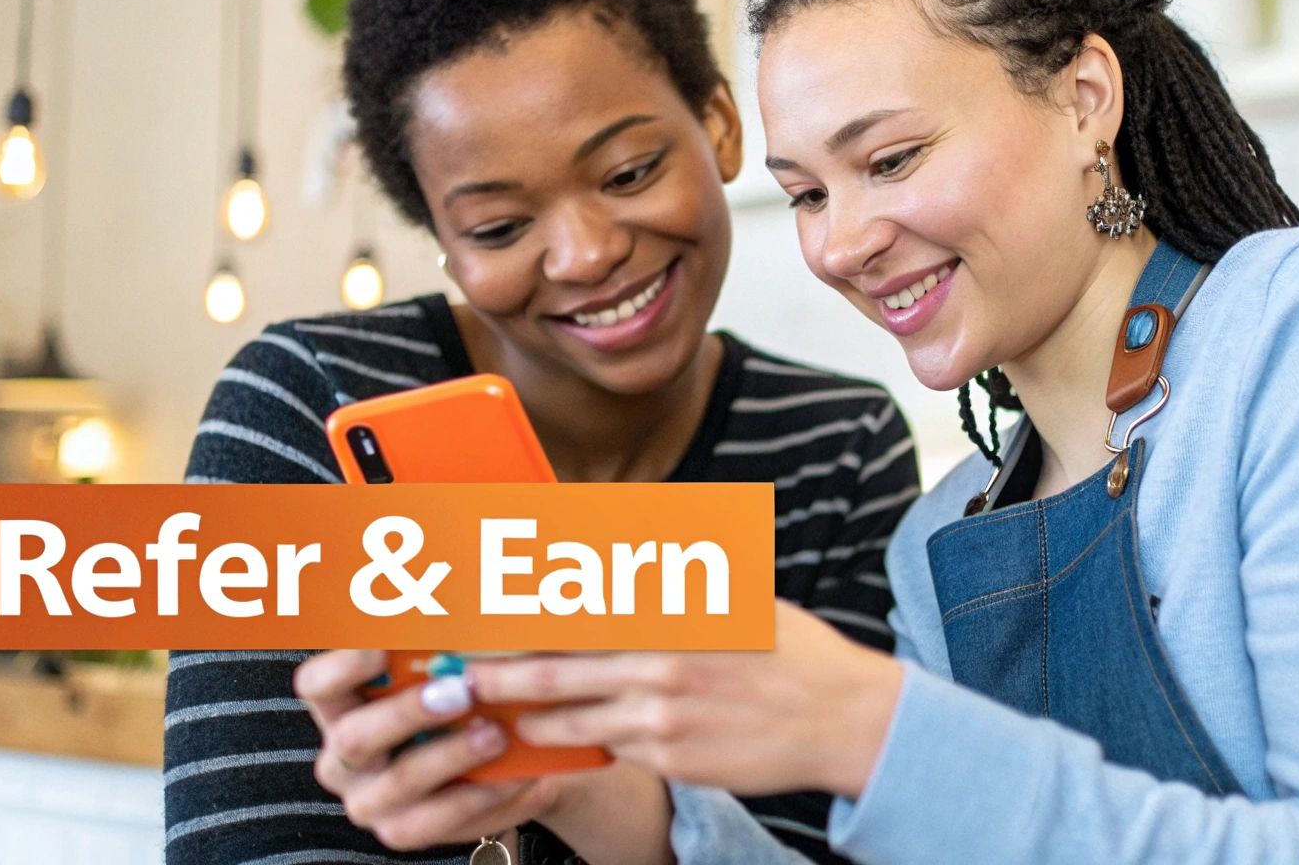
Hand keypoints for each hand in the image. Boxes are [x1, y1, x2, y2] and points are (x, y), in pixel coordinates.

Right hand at [292, 648, 557, 850]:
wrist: (491, 763)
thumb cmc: (459, 699)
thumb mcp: (445, 671)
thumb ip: (442, 650)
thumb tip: (469, 614)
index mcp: (341, 705)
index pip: (316, 684)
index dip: (341, 667)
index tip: (380, 648)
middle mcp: (342, 757)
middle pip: (355, 736)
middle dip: (410, 712)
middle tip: (462, 692)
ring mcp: (367, 799)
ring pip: (400, 781)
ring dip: (454, 755)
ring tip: (498, 735)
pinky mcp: (401, 831)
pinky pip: (438, 820)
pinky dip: (485, 796)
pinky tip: (522, 775)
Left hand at [468, 601, 904, 797]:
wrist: (843, 718)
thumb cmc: (790, 649)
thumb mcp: (737, 594)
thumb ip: (676, 578)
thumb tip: (621, 541)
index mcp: (674, 609)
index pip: (580, 604)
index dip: (520, 606)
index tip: (478, 604)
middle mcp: (661, 658)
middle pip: (554, 664)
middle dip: (495, 669)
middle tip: (455, 668)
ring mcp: (663, 713)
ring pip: (568, 716)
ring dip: (524, 714)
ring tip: (491, 706)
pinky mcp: (670, 757)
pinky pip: (607, 747)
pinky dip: (574, 741)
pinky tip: (551, 737)